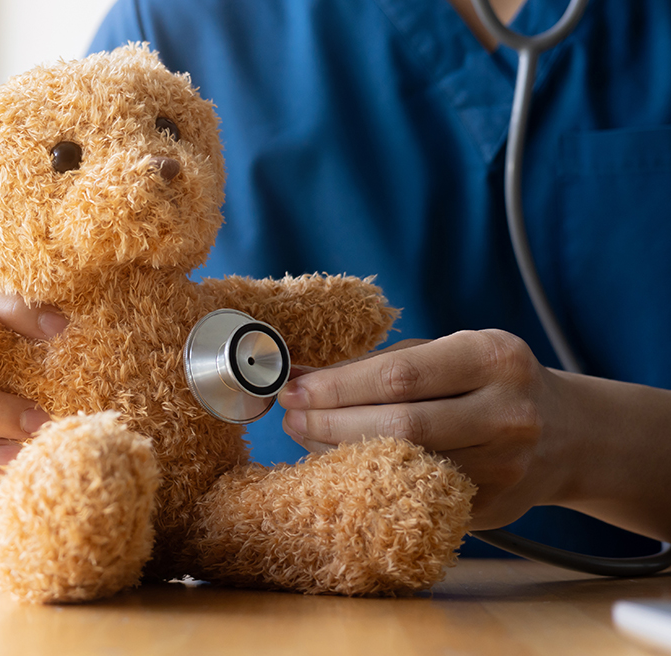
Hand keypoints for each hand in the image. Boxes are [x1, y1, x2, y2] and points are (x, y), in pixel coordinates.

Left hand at [276, 330, 569, 529]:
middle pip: (400, 423)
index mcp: (494, 358)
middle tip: (290, 416)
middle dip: (330, 421)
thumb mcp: (451, 353)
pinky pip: (416, 494)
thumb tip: (302, 374)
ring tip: (306, 437)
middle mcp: (507, 412)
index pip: (400, 375)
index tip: (294, 388)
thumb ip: (381, 362)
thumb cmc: (488, 383)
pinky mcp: (493, 507)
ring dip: (341, 452)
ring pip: (405, 463)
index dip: (337, 386)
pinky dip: (370, 481)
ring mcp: (505, 466)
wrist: (569, 434)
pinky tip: (341, 467)